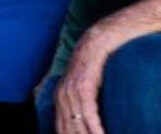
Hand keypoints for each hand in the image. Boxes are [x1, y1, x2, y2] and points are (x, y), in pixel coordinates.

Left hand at [55, 17, 137, 133]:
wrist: (101, 37)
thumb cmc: (98, 62)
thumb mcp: (86, 84)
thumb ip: (84, 101)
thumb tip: (87, 120)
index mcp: (59, 96)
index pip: (62, 130)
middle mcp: (61, 95)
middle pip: (68, 131)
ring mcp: (71, 91)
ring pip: (78, 126)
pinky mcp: (83, 87)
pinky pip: (88, 115)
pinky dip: (96, 130)